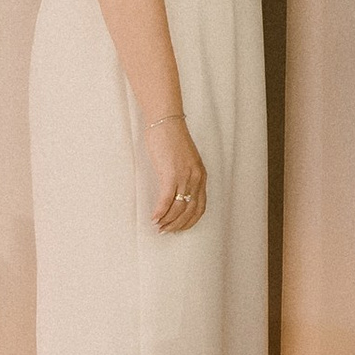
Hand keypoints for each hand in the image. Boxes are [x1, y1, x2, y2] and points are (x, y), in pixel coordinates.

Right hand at [146, 111, 206, 234]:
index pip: (200, 207)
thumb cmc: (172, 139)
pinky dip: (160, 212)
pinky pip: (166, 200)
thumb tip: (176, 192)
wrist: (166, 123)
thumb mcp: (185, 160)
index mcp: (201, 175)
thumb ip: (185, 175)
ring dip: (167, 221)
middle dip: (177, 225)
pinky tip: (154, 218)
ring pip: (177, 208)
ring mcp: (184, 177)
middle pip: (189, 211)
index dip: (190, 221)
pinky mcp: (170, 174)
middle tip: (166, 231)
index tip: (179, 228)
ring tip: (158, 226)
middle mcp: (196, 178)